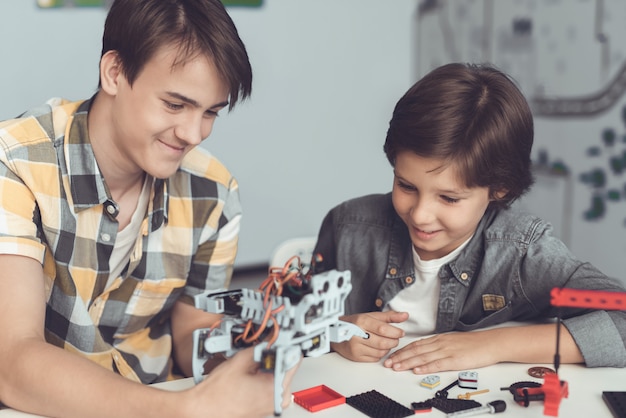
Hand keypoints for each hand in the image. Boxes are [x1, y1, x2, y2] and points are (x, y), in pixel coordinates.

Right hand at [183, 347, 298, 417]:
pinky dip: (264, 377)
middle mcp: (278, 399)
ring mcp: (273, 404)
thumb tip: (272, 339)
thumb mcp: (240, 361)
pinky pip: (272, 386)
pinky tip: (249, 375)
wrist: (203, 410)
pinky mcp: (267, 406)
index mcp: (275, 388)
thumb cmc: (216, 394)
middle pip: (286, 367)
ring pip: (279, 376)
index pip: (293, 358)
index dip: (286, 344)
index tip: (282, 337)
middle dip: (275, 356)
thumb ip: (261, 347)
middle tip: (259, 351)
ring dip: (269, 366)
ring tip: (250, 366)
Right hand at [332, 310, 407, 361]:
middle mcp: (357, 334)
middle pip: (383, 343)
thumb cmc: (355, 323)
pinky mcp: (355, 357)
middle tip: (395, 338)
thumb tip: (405, 315)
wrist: (336, 332)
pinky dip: (380, 354)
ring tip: (386, 342)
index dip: (395, 332)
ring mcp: (355, 347)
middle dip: (393, 341)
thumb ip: (389, 316)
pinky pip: (375, 359)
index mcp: (361, 321)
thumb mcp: (371, 316)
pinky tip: (377, 348)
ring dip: (388, 348)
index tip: (400, 332)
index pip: (383, 329)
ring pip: (380, 352)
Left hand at [383, 330, 501, 373]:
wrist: (490, 343)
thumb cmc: (473, 343)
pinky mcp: (455, 360)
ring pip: (422, 357)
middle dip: (400, 357)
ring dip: (407, 362)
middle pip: (415, 350)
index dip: (402, 351)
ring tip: (396, 367)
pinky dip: (425, 367)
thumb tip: (427, 351)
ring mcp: (446, 351)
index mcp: (439, 339)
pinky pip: (437, 364)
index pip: (415, 345)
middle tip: (388, 363)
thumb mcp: (452, 341)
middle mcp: (440, 343)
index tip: (392, 356)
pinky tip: (417, 370)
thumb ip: (439, 345)